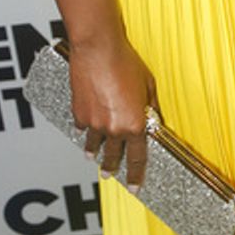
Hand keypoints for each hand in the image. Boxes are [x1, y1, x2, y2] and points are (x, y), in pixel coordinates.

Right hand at [67, 36, 155, 189]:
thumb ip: (151, 106)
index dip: (137, 174)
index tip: (136, 185)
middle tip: (110, 174)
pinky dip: (85, 128)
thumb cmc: (124, 62)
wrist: (98, 50)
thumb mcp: (148, 85)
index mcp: (135, 124)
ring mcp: (94, 123)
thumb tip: (154, 118)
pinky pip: (83, 127)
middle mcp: (114, 128)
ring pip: (94, 145)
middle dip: (112, 167)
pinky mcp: (79, 113)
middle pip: (114, 156)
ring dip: (94, 152)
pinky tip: (85, 129)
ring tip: (93, 157)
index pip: (138, 157)